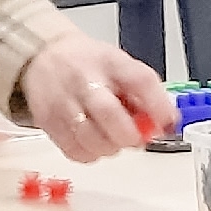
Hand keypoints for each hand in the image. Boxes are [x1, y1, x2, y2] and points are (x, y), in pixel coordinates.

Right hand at [18, 29, 176, 162]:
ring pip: (91, 139)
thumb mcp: (118, 65)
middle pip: (109, 113)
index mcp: (110, 62)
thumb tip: (165, 123)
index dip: (158, 105)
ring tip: (112, 137)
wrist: (42, 57)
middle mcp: (85, 80)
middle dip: (129, 134)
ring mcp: (63, 102)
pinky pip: (75, 151)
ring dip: (110, 147)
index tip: (168, 122)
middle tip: (135, 137)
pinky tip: (93, 141)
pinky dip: (91, 154)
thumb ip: (142, 93)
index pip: (140, 80)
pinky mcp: (48, 122)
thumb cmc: (87, 64)